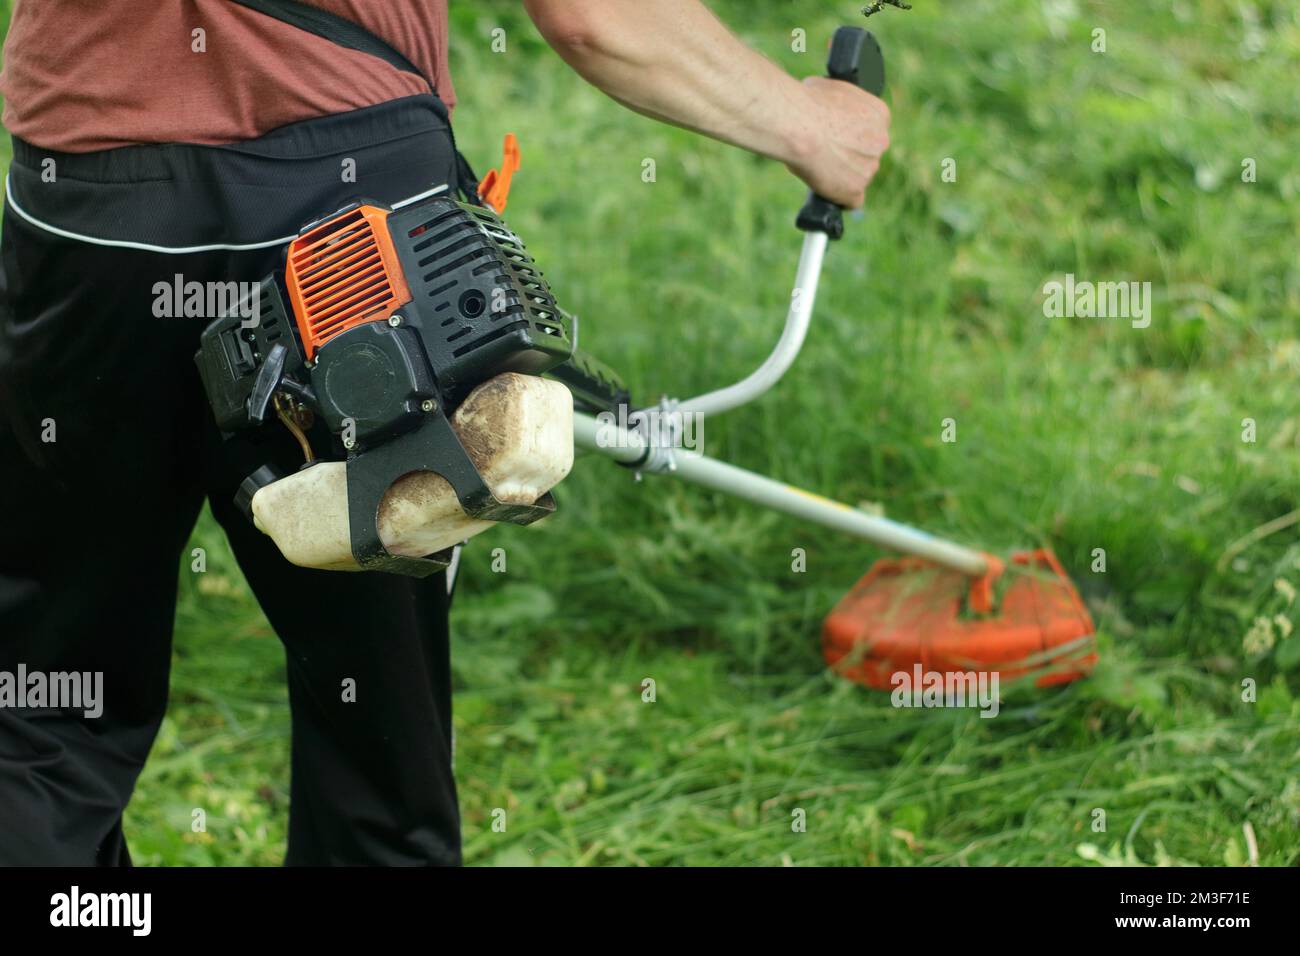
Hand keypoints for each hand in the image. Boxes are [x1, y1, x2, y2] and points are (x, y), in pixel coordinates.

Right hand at [784, 76, 890, 208]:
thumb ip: (842, 105)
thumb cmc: (807, 102)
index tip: (838, 138)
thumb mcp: (832, 89)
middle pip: (868, 155)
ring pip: (858, 177)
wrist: (797, 124)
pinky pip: (851, 201)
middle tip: (826, 153)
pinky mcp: (855, 191)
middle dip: (850, 156)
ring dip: (843, 176)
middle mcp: (881, 142)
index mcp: (880, 114)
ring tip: (817, 167)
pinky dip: (839, 198)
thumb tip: (831, 108)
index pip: (873, 131)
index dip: (853, 136)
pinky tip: (826, 191)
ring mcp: (870, 168)